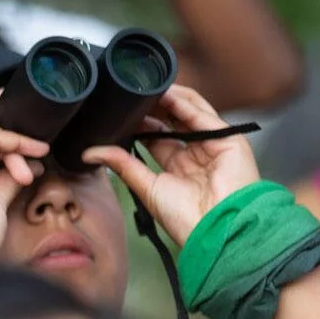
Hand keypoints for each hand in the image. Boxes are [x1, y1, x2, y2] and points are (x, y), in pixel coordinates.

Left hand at [80, 84, 259, 244]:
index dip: (140, 123)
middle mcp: (198, 153)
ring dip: (168, 98)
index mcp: (180, 167)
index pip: (158, 136)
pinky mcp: (229, 139)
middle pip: (174, 120)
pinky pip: (203, 114)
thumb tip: (90, 152)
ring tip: (145, 88)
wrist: (217, 230)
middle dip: (153, 107)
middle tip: (130, 95)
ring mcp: (214, 144)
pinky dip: (184, 103)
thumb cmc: (187, 219)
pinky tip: (165, 94)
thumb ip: (123, 165)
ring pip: (189, 112)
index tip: (120, 112)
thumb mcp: (147, 187)